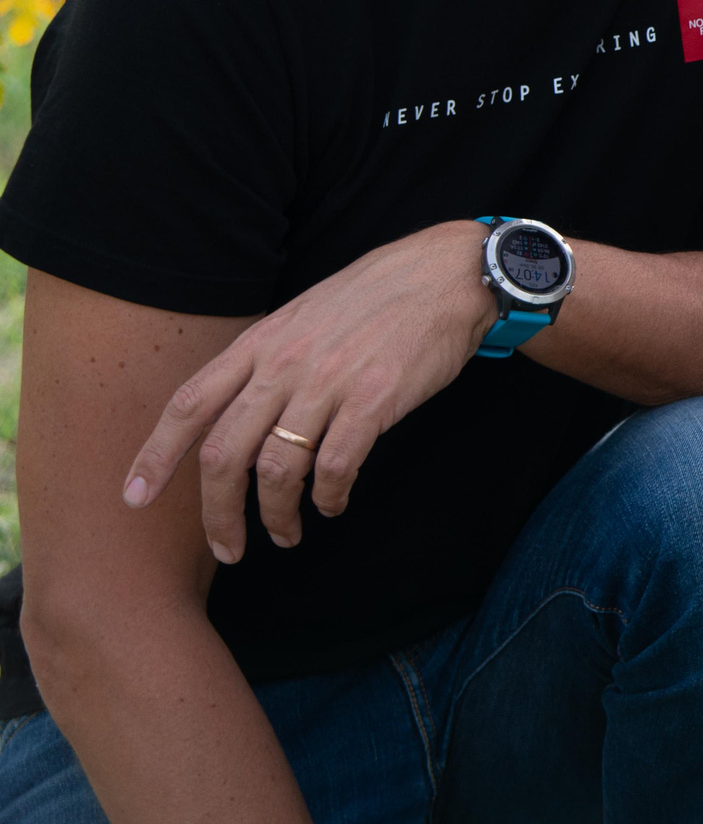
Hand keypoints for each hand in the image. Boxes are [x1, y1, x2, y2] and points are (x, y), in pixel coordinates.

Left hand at [123, 220, 496, 561]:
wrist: (447, 275)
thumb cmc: (380, 296)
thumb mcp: (305, 315)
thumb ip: (270, 360)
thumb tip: (244, 414)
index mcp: (262, 343)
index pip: (190, 404)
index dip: (156, 456)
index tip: (135, 498)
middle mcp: (284, 364)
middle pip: (225, 454)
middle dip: (218, 514)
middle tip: (229, 549)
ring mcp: (328, 383)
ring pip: (278, 470)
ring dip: (277, 516)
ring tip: (286, 534)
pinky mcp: (374, 401)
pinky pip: (336, 467)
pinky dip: (330, 497)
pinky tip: (334, 504)